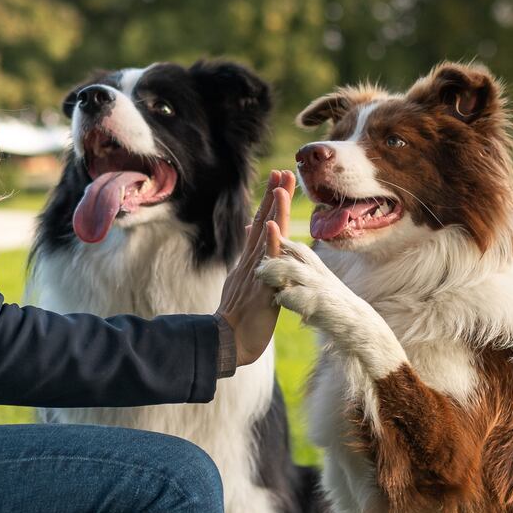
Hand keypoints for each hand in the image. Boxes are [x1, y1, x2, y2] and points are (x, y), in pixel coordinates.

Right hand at [215, 170, 295, 368]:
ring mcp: (256, 272)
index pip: (262, 225)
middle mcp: (252, 261)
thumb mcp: (243, 281)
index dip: (270, 203)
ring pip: (267, 235)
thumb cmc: (237, 317)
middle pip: (265, 222)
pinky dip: (269, 242)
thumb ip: (249, 257)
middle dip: (275, 196)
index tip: (279, 180)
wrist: (227, 341)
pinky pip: (266, 261)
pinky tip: (272, 223)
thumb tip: (251, 233)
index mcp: (250, 261)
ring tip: (281, 185)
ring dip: (274, 209)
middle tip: (285, 171)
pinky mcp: (260, 286)